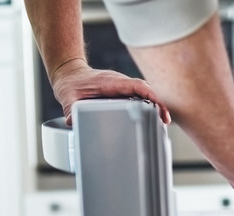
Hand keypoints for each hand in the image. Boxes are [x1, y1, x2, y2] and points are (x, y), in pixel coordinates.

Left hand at [50, 58, 170, 124]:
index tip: (158, 107)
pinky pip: (139, 97)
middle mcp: (119, 83)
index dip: (150, 95)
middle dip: (157, 103)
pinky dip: (147, 106)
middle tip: (165, 120)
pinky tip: (152, 119)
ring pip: (144, 94)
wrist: (69, 74)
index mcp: (110, 82)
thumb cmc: (71, 84)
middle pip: (145, 90)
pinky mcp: (122, 92)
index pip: (136, 86)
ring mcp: (122, 87)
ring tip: (162, 122)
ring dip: (155, 105)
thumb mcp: (67, 99)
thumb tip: (73, 122)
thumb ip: (70, 111)